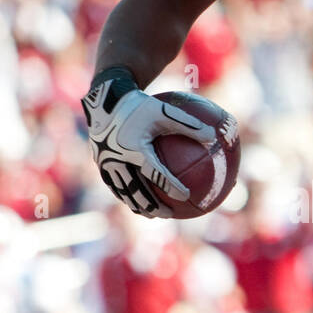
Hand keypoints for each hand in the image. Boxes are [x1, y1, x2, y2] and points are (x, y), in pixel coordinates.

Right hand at [82, 67, 217, 216]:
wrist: (106, 99)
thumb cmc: (140, 105)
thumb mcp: (165, 111)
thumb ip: (189, 125)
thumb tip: (213, 137)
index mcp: (135, 148)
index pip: (156, 173)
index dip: (171, 186)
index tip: (187, 195)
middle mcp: (118, 159)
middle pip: (136, 190)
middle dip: (152, 205)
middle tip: (169, 214)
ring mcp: (106, 163)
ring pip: (122, 191)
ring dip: (137, 204)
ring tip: (151, 214)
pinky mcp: (100, 163)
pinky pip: (113, 184)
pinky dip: (125, 194)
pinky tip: (136, 200)